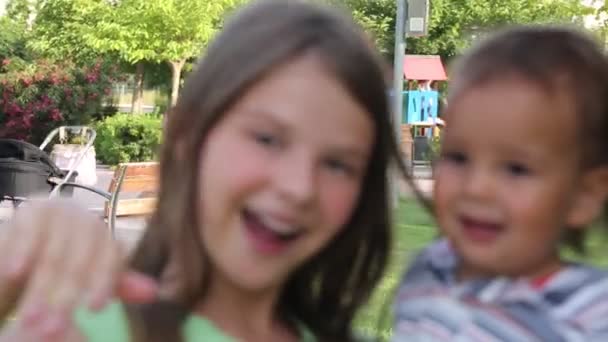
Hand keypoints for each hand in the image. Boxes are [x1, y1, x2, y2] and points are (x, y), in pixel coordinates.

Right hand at [0, 199, 157, 338]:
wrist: (24, 249)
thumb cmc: (61, 265)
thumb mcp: (89, 276)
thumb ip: (117, 282)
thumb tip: (153, 292)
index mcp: (105, 236)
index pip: (111, 256)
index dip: (104, 282)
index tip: (95, 308)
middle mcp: (87, 220)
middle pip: (81, 259)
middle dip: (67, 295)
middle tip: (53, 326)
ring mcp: (60, 212)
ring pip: (55, 252)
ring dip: (42, 286)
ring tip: (31, 315)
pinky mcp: (32, 210)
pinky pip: (29, 231)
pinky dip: (21, 252)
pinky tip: (15, 272)